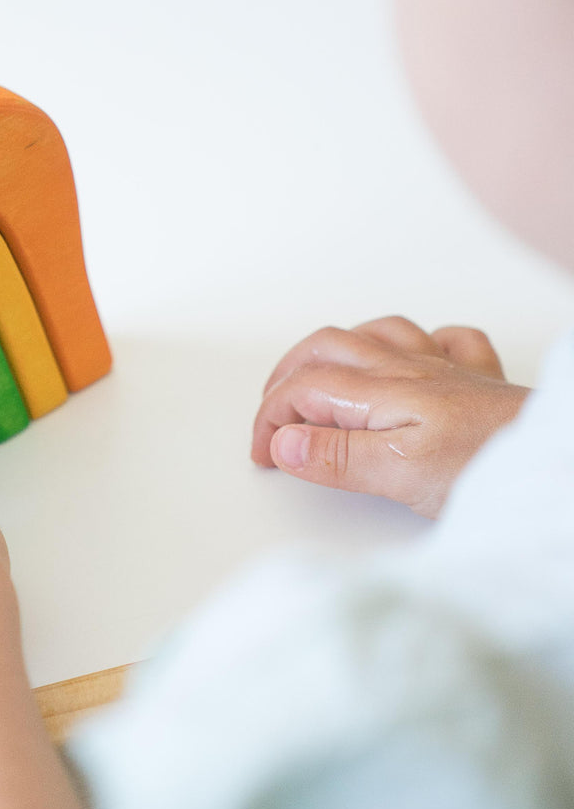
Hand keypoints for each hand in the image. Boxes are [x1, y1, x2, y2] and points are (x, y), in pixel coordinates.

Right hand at [251, 316, 529, 517]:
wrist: (551, 460)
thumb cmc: (487, 466)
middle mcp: (410, 370)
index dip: (270, 419)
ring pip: (378, 334)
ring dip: (338, 350)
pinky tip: (413, 359)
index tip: (263, 453)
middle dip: (287, 375)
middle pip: (328, 348)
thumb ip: (337, 456)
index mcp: (383, 391)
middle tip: (271, 413)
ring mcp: (445, 371)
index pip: (303, 389)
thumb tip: (284, 442)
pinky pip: (445, 341)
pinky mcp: (478, 382)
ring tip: (318, 374)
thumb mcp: (399, 474)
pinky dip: (416, 344)